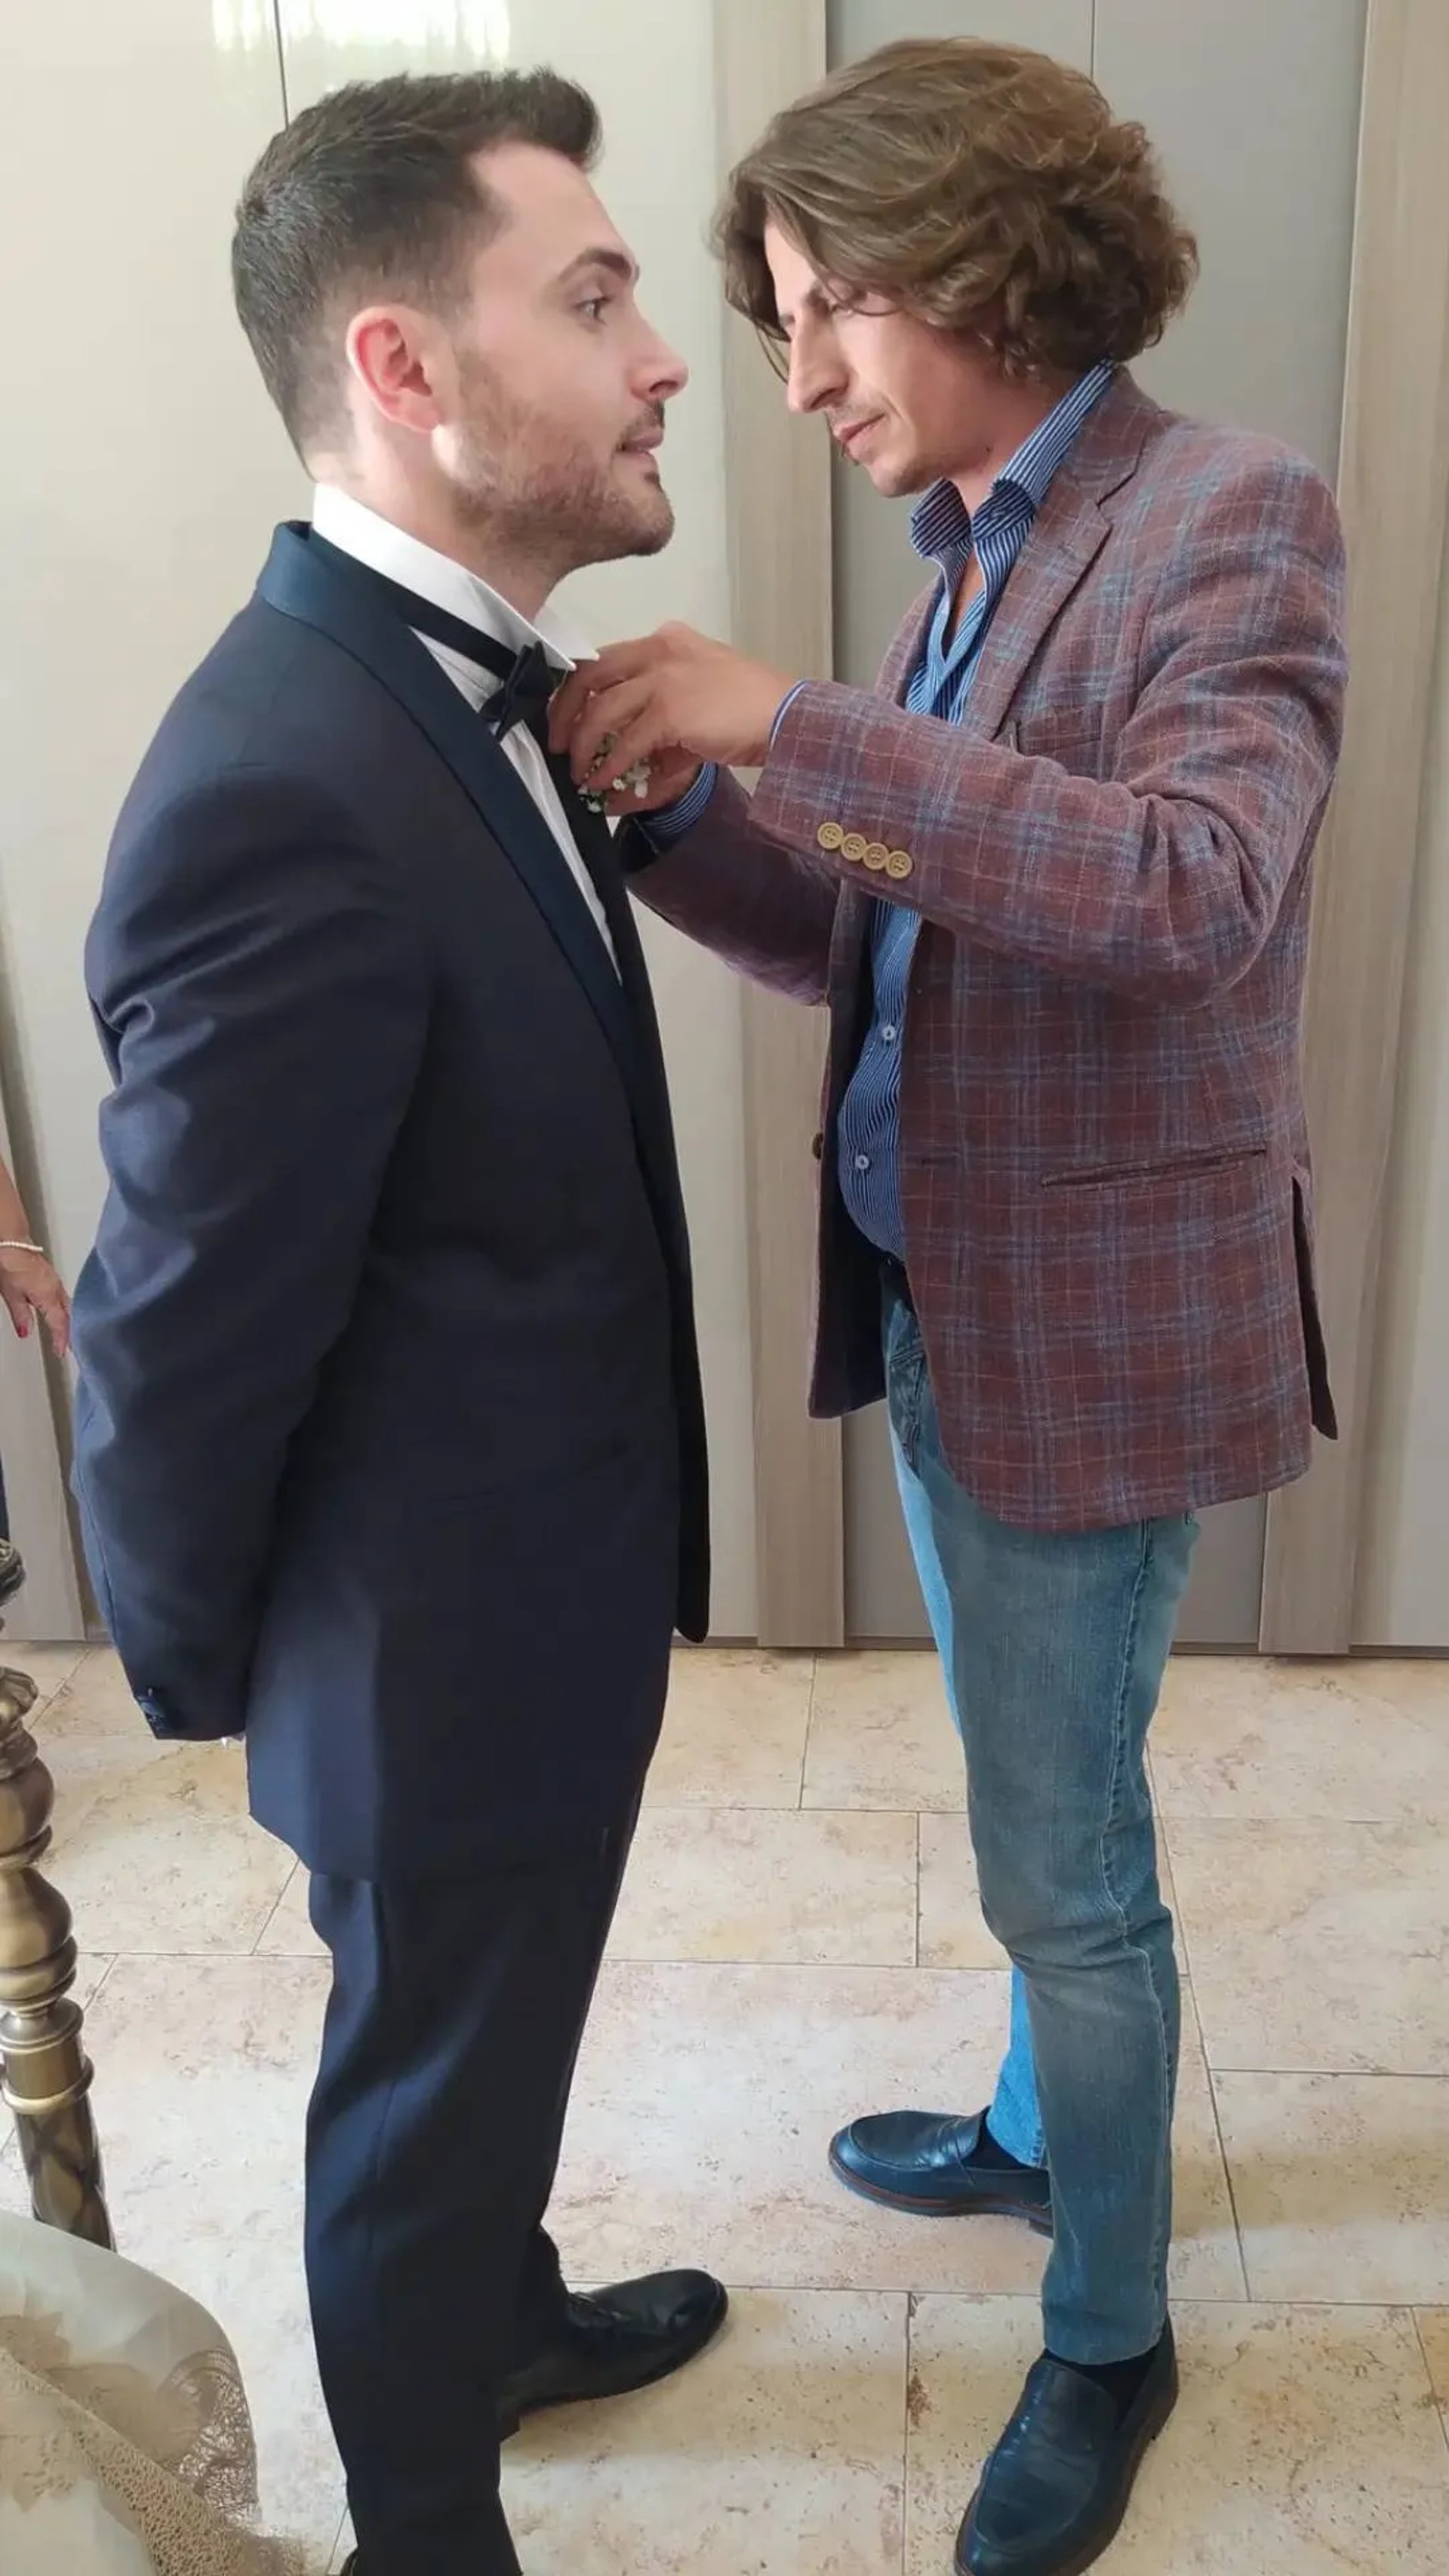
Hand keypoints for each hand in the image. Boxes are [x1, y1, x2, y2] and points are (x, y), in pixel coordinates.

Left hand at [0, 1246, 68, 1358]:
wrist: (11, 1241)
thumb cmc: (10, 1262)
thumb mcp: (11, 1295)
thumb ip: (22, 1315)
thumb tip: (26, 1331)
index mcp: (48, 1295)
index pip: (59, 1323)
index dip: (61, 1339)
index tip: (61, 1351)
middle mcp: (55, 1288)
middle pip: (68, 1314)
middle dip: (70, 1331)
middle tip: (70, 1345)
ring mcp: (54, 1280)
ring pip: (67, 1304)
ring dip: (68, 1319)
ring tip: (67, 1330)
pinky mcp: (50, 1274)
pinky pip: (62, 1295)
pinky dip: (63, 1307)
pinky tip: (59, 1309)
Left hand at [550, 624, 797, 799]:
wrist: (787, 716)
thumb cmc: (751, 710)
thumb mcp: (701, 698)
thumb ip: (662, 717)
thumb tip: (627, 759)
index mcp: (666, 640)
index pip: (604, 658)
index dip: (577, 690)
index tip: (565, 717)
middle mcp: (659, 650)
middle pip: (589, 674)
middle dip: (564, 712)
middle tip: (557, 744)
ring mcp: (664, 678)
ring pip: (602, 710)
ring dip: (583, 746)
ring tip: (579, 774)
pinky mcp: (671, 711)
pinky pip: (626, 742)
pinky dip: (610, 766)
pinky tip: (604, 784)